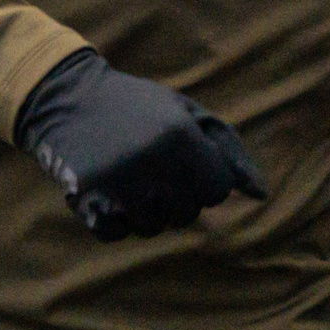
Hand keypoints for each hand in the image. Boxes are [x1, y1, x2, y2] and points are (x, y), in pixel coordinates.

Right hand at [14, 49, 267, 240]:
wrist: (67, 96)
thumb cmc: (137, 106)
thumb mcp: (185, 113)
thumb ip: (227, 150)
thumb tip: (262, 194)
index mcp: (181, 135)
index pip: (217, 191)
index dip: (204, 181)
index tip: (184, 164)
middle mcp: (152, 158)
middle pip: (186, 213)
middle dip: (176, 199)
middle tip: (155, 171)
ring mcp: (117, 178)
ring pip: (151, 227)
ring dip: (146, 212)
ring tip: (132, 181)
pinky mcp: (85, 195)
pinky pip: (115, 234)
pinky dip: (114, 223)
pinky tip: (108, 196)